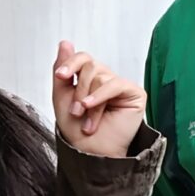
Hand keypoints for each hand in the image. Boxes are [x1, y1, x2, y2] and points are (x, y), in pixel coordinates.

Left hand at [52, 41, 145, 157]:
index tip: (60, 76)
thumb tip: (65, 43)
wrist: (89, 151)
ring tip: (86, 119)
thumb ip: (63, 70)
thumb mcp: (62, 97)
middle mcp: (105, 79)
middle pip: (90, 66)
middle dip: (79, 90)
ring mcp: (120, 86)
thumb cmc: (76, 130)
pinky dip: (100, 96)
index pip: (82, 58)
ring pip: (100, 76)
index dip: (70, 63)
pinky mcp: (134, 93)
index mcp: (90, 79)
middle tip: (76, 111)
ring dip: (89, 101)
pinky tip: (91, 108)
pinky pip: (115, 84)